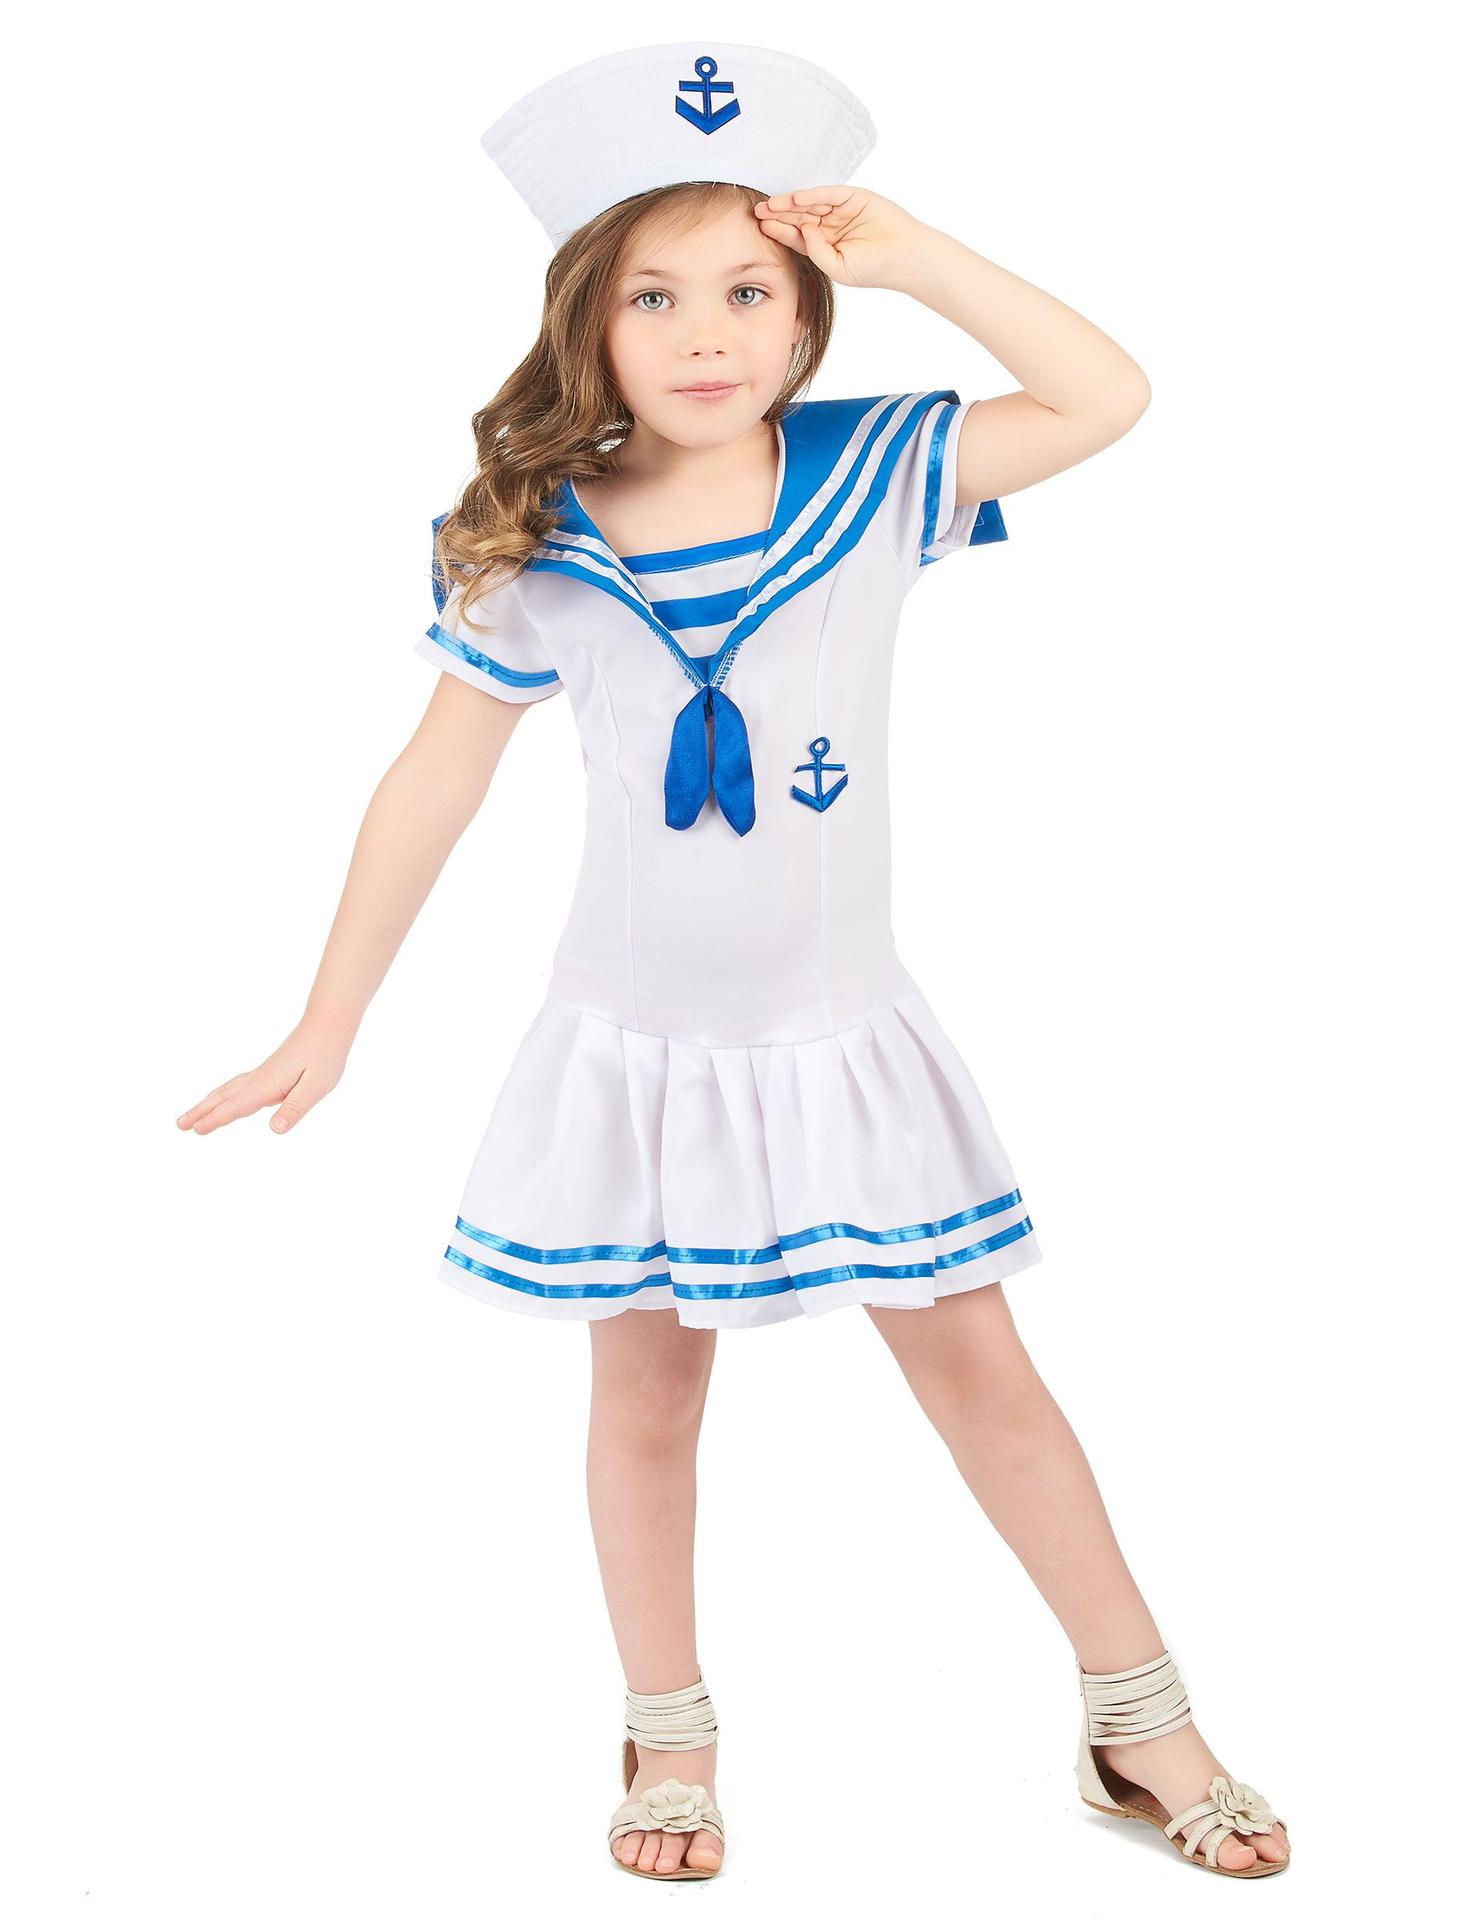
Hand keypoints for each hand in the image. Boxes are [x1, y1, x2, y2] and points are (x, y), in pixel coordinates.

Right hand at [176, 1018, 351, 1135]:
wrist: (328, 1024)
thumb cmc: (325, 1055)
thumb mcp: (317, 1087)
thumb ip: (295, 1108)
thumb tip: (274, 1130)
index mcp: (268, 1084)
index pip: (237, 1105)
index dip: (216, 1118)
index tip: (195, 1130)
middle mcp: (260, 1079)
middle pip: (224, 1097)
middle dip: (202, 1111)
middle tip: (179, 1125)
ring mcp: (262, 1074)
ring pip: (228, 1090)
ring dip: (208, 1103)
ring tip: (191, 1116)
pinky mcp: (269, 1071)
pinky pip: (239, 1086)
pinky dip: (223, 1094)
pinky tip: (224, 1100)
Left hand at [752, 186, 933, 290]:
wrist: (904, 258)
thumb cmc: (873, 268)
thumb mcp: (837, 267)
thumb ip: (816, 252)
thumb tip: (803, 229)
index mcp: (825, 244)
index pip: (797, 235)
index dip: (779, 230)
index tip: (761, 227)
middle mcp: (831, 225)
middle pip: (799, 217)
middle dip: (779, 214)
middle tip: (757, 211)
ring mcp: (841, 210)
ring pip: (811, 204)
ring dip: (790, 203)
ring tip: (771, 204)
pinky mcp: (854, 197)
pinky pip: (829, 194)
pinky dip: (812, 195)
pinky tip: (795, 198)